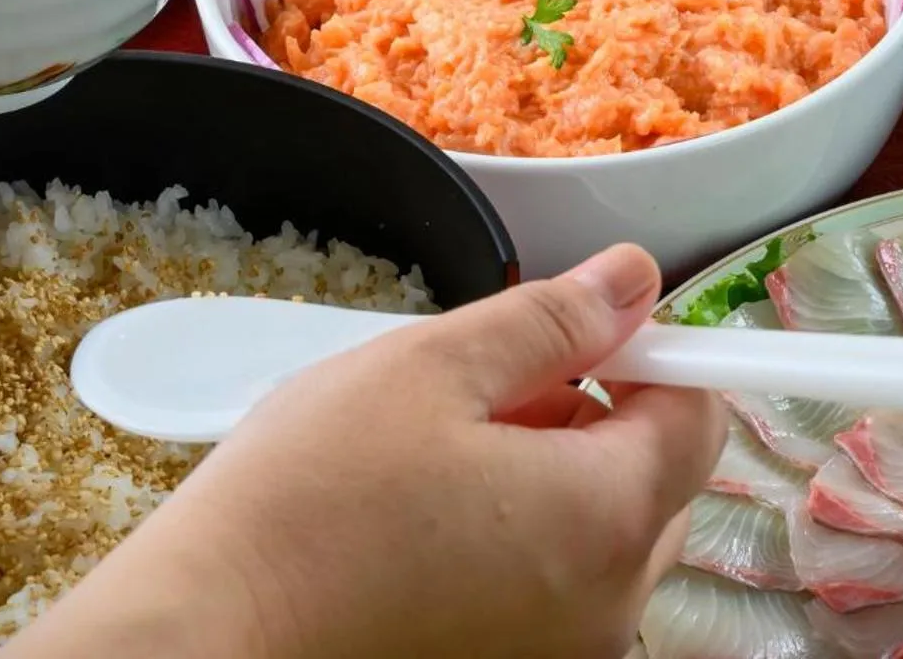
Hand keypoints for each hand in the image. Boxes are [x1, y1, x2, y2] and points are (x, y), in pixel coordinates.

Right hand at [0, 243, 725, 658]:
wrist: (203, 640)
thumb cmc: (306, 501)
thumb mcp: (430, 369)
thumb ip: (552, 321)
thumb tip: (636, 281)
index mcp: (607, 517)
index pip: (699, 415)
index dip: (654, 357)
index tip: (583, 333)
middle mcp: (608, 607)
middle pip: (659, 483)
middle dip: (601, 420)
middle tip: (490, 393)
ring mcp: (561, 656)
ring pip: (607, 543)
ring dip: (558, 483)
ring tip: (445, 458)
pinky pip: (557, 598)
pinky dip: (524, 548)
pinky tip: (431, 525)